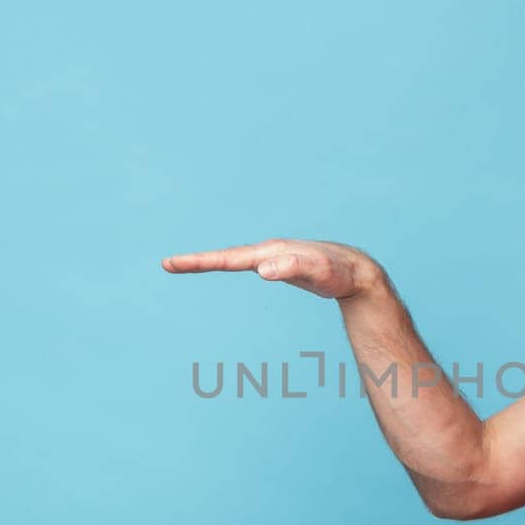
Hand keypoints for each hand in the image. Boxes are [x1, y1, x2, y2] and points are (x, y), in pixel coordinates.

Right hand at [161, 238, 384, 300]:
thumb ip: (292, 269)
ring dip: (209, 261)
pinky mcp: (280, 265)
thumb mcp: (318, 273)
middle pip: (225, 256)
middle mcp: (268, 252)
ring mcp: (273, 257)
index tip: (172, 264)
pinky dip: (229, 265)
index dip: (200, 262)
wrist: (357, 271)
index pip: (228, 258)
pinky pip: (247, 264)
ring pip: (235, 259)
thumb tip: (261, 270)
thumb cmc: (338, 272)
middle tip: (167, 264)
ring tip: (184, 265)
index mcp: (270, 253)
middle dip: (197, 260)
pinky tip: (226, 266)